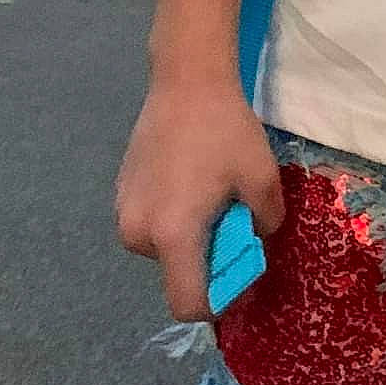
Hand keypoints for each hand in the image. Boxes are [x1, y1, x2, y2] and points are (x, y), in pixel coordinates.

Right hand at [115, 81, 284, 321]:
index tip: (237, 276)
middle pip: (177, 274)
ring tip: (210, 193)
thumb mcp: (262, 178)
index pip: (186, 303)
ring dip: (190, 237)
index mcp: (172, 235)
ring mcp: (124, 213)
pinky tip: (190, 180)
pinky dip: (174, 218)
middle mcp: (138, 234)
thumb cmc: (225, 131)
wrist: (186, 81)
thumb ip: (266, 225)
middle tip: (230, 218)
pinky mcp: (120, 194)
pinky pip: (152, 226)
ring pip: (165, 250)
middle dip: (207, 259)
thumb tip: (255, 244)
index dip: (216, 303)